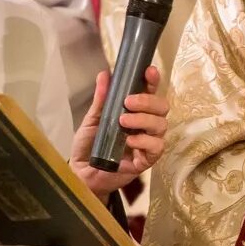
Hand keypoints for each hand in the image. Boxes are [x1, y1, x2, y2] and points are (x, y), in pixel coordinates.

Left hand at [71, 68, 168, 199]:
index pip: (150, 92)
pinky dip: (145, 141)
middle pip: (162, 107)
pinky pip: (157, 147)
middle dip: (147, 101)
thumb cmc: (89, 146)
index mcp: (135, 112)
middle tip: (127, 102)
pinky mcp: (147, 160)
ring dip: (143, 120)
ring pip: (161, 125)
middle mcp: (146, 125)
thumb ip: (101, 100)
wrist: (82, 173)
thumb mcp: (92, 120)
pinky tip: (130, 140)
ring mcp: (148, 142)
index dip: (153, 81)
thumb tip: (104, 74)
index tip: (148, 71)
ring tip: (123, 122)